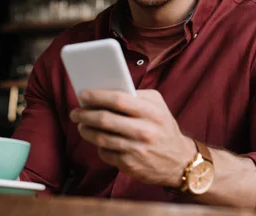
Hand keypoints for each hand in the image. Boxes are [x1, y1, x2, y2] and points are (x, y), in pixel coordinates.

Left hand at [69, 89, 195, 186]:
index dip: (98, 96)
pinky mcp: (130, 165)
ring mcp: (136, 150)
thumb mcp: (159, 107)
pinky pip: (105, 153)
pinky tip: (98, 140)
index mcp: (152, 112)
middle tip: (75, 112)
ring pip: (101, 138)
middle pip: (105, 120)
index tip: (83, 95)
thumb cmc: (163, 128)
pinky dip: (98, 145)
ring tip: (81, 125)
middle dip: (85, 114)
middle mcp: (145, 131)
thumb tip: (106, 90)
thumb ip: (137, 96)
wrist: (180, 162)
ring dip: (86, 130)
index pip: (119, 100)